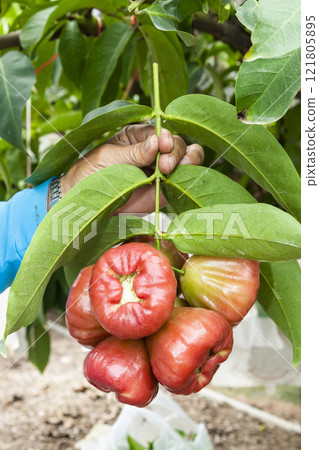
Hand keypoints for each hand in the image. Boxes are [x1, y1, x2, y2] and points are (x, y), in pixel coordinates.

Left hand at [60, 124, 203, 213]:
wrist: (87, 203)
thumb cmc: (92, 173)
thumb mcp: (110, 156)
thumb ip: (135, 152)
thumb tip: (157, 142)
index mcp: (137, 137)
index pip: (159, 132)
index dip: (165, 136)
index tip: (163, 144)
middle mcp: (152, 151)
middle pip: (176, 144)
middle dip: (174, 151)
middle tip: (165, 165)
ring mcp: (160, 171)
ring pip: (185, 160)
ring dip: (186, 162)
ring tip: (173, 170)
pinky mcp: (164, 189)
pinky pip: (182, 181)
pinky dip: (187, 178)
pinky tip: (182, 179)